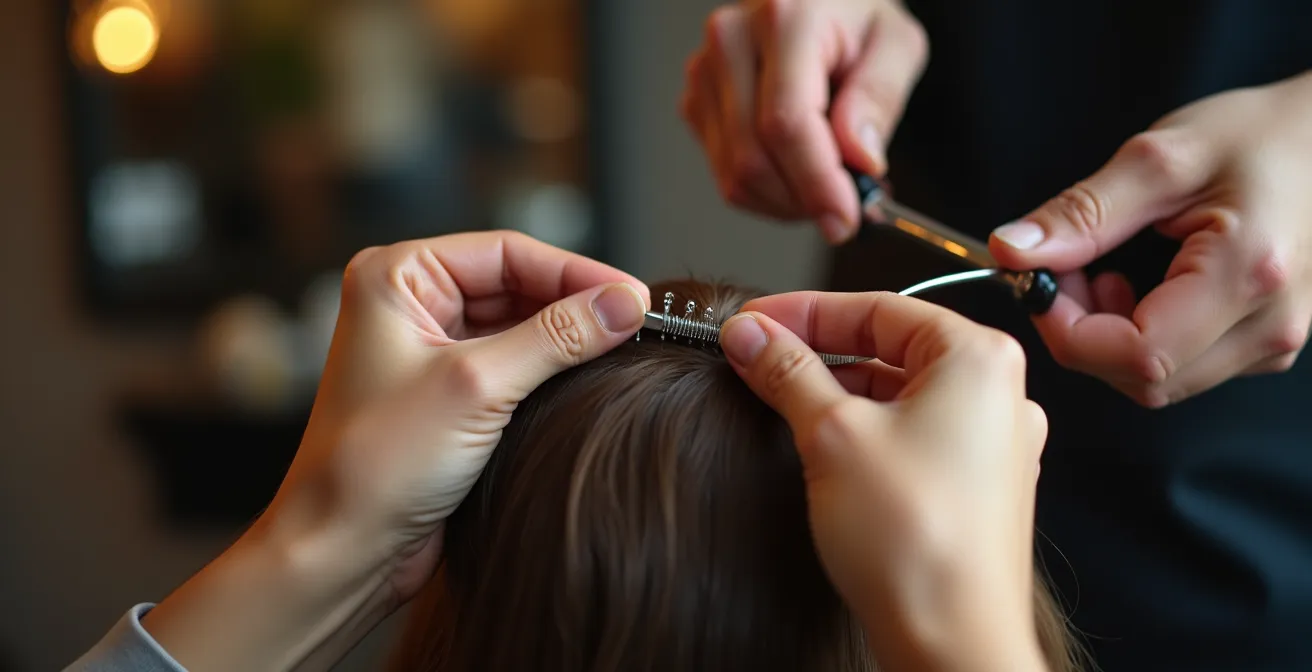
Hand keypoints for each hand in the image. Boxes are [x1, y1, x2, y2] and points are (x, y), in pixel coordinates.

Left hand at [142, 231, 650, 670]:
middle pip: (517, 283)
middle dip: (575, 302)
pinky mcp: (448, 395)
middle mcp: (410, 304)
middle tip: (638, 322)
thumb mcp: (478, 388)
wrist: (342, 551)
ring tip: (625, 348)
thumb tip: (624, 304)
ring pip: (520, 324)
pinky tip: (591, 378)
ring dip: (568, 337)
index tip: (634, 294)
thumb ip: (557, 338)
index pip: (507, 253)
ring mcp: (429, 350)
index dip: (576, 271)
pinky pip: (514, 364)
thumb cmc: (376, 464)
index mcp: (396, 277)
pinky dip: (552, 370)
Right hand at [681, 0, 928, 242]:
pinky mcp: (695, 103)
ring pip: (735, 176)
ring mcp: (704, 74)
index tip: (846, 219)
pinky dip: (766, 193)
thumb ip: (879, 99)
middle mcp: (731, 42)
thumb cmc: (857, 18)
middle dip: (803, 201)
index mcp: (784, 19)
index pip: (786, 123)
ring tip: (826, 185)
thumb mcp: (896, 45)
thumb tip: (859, 161)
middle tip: (845, 209)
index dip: (815, 182)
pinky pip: (725, 175)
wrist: (815, 0)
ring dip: (786, 202)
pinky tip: (797, 173)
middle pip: (753, 158)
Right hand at [719, 291, 1047, 671]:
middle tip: (754, 354)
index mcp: (978, 359)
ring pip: (898, 392)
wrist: (952, 641)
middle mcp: (997, 394)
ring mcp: (991, 443)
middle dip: (816, 349)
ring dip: (836, 389)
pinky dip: (863, 427)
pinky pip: (911, 434)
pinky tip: (820, 441)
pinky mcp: (975, 486)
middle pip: (889, 346)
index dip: (804, 310)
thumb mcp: (832, 434)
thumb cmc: (917, 541)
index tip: (754, 321)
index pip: (878, 307)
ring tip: (776, 396)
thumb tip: (752, 334)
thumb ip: (788, 372)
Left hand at [990, 70, 1311, 406]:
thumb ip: (1082, 213)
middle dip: (1083, 333)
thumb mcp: (1161, 158)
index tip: (1041, 281)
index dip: (1070, 330)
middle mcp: (1270, 325)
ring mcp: (1273, 342)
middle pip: (1143, 379)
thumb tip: (1013, 251)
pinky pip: (1182, 366)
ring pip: (1157, 381)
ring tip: (1106, 270)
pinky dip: (1139, 336)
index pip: (1136, 355)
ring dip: (1108, 337)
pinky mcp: (1264, 343)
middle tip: (1068, 269)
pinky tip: (1140, 286)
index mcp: (1248, 275)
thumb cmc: (1262, 135)